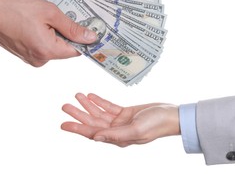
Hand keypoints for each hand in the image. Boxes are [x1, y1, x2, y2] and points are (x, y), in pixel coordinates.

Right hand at [0, 0, 96, 66]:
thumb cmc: (15, 9)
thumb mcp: (49, 12)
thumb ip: (72, 27)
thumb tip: (90, 38)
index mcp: (48, 51)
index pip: (76, 50)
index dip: (84, 39)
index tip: (90, 28)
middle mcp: (40, 60)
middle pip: (65, 48)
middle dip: (67, 32)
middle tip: (62, 14)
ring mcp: (31, 59)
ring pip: (53, 46)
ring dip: (54, 32)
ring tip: (44, 17)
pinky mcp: (25, 54)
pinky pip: (42, 45)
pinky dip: (44, 34)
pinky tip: (36, 22)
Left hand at [61, 93, 179, 146]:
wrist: (171, 115)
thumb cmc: (156, 124)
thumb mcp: (136, 130)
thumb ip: (115, 134)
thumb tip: (96, 138)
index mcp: (117, 138)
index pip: (92, 133)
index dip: (77, 128)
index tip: (63, 124)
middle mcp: (116, 131)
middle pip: (92, 122)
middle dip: (78, 114)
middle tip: (65, 106)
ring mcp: (120, 122)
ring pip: (99, 113)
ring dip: (87, 105)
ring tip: (76, 96)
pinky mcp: (125, 113)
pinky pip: (108, 106)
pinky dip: (99, 101)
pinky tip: (90, 95)